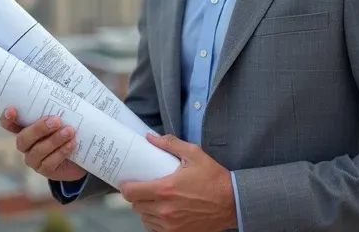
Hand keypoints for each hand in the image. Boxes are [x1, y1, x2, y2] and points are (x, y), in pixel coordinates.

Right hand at [0, 107, 87, 182]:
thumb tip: (63, 83)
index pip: (9, 124)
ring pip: (38, 151)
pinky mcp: (46, 170)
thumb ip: (59, 105)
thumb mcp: (65, 115)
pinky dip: (61, 152)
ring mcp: (34, 159)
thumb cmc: (71, 129)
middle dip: (39, 129)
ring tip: (69, 131)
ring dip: (54, 140)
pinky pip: (50, 162)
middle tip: (56, 120)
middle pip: (23, 139)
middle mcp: (26, 145)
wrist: (85, 154)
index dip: (7, 119)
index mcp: (26, 128)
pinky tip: (72, 144)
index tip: (12, 109)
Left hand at [120, 133, 237, 231]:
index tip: (128, 182)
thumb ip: (170, 144)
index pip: (131, 192)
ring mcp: (171, 225)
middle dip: (137, 196)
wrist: (232, 202)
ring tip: (154, 199)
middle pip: (136, 206)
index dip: (126, 187)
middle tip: (143, 187)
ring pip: (145, 218)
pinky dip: (155, 221)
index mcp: (165, 189)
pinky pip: (156, 229)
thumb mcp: (194, 154)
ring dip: (146, 209)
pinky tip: (163, 211)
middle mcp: (165, 210)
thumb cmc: (214, 178)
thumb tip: (150, 137)